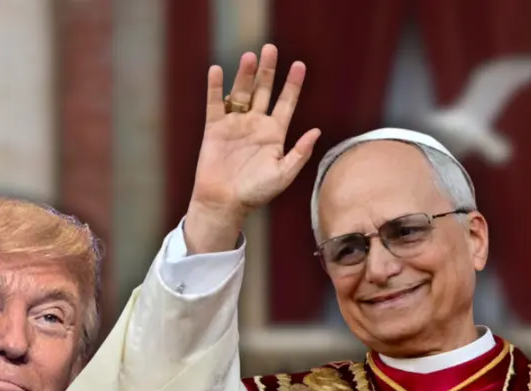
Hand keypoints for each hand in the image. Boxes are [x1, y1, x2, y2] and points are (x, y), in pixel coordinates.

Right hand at [186, 43, 320, 252]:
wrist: (225, 203)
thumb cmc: (256, 193)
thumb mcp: (283, 174)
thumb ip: (299, 153)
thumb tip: (316, 131)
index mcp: (275, 134)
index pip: (286, 103)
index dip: (293, 84)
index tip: (299, 65)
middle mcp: (256, 124)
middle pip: (263, 90)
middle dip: (268, 70)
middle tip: (270, 48)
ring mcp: (235, 124)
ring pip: (241, 92)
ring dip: (245, 74)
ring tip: (250, 56)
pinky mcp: (214, 128)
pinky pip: (214, 103)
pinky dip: (215, 87)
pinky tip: (217, 70)